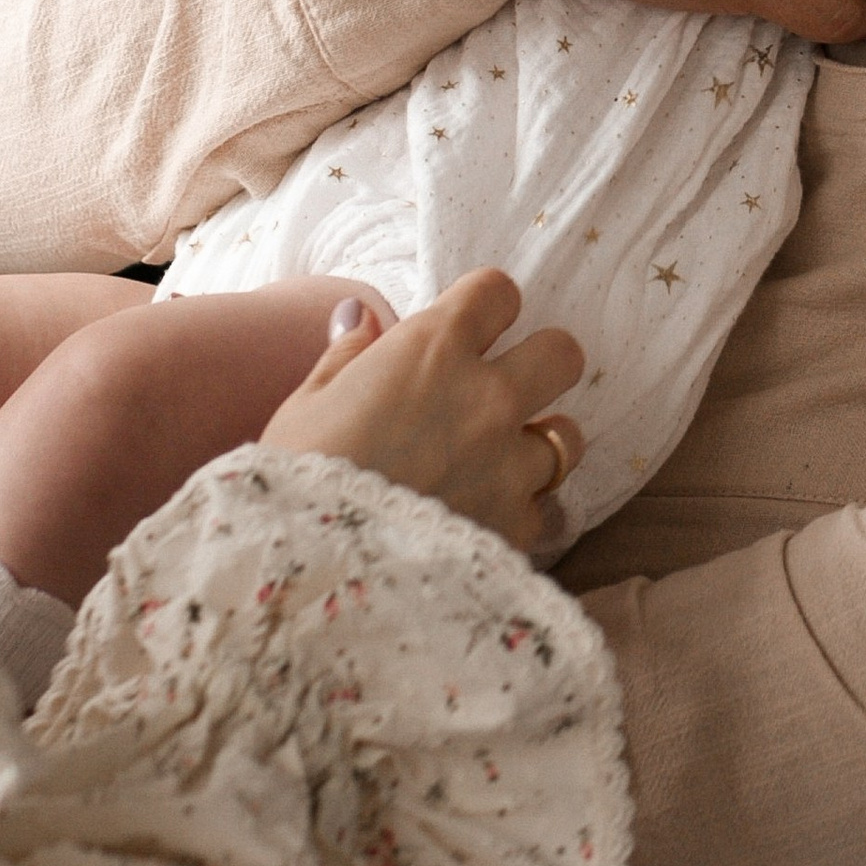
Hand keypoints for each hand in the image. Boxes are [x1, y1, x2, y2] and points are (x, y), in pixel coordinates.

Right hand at [261, 270, 586, 552]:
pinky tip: (483, 519)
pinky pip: (542, 509)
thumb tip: (359, 316)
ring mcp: (511, 465)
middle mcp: (487, 398)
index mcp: (433, 350)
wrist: (313, 574)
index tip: (469, 325)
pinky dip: (519, 511)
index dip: (485, 305)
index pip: (498, 292)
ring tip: (500, 462)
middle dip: (542, 362)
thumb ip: (347, 356)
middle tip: (507, 384)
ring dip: (539, 443)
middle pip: (562, 354)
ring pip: (567, 437)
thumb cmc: (298, 479)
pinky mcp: (518, 528)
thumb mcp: (307, 405)